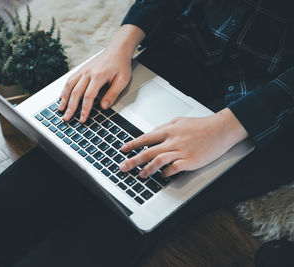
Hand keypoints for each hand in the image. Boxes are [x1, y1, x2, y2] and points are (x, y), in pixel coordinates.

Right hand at [59, 48, 131, 121]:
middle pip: (76, 93)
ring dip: (64, 99)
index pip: (88, 96)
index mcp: (98, 76)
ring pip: (69, 86)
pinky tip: (62, 97)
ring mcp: (83, 70)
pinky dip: (64, 90)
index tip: (82, 119)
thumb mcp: (122, 80)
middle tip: (66, 118)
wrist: (117, 49)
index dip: (84, 109)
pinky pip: (70, 80)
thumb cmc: (121, 64)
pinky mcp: (81, 69)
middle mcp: (88, 73)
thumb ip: (113, 94)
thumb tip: (104, 107)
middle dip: (70, 108)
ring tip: (60, 109)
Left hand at [119, 108, 248, 177]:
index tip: (123, 149)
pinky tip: (162, 176)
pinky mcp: (191, 160)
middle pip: (148, 151)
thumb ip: (165, 128)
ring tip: (140, 174)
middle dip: (133, 160)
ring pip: (159, 160)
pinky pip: (174, 168)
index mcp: (169, 130)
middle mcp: (173, 140)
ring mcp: (181, 151)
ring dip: (147, 169)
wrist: (222, 128)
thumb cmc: (202, 125)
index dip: (133, 144)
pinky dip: (166, 173)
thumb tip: (152, 134)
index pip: (146, 138)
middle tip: (123, 166)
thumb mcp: (179, 121)